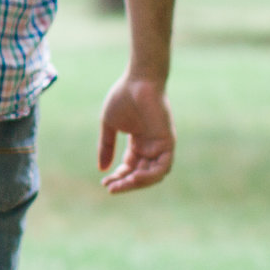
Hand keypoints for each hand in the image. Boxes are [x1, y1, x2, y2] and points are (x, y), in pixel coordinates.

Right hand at [97, 74, 173, 193]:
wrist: (138, 81)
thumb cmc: (123, 97)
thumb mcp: (109, 126)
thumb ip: (106, 147)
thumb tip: (102, 169)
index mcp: (138, 143)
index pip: (130, 167)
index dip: (118, 177)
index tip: (104, 182)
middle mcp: (150, 146)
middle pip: (140, 174)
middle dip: (125, 183)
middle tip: (111, 188)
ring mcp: (160, 145)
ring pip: (153, 175)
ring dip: (137, 183)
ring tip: (121, 185)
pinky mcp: (168, 142)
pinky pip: (163, 167)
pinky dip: (150, 176)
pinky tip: (134, 178)